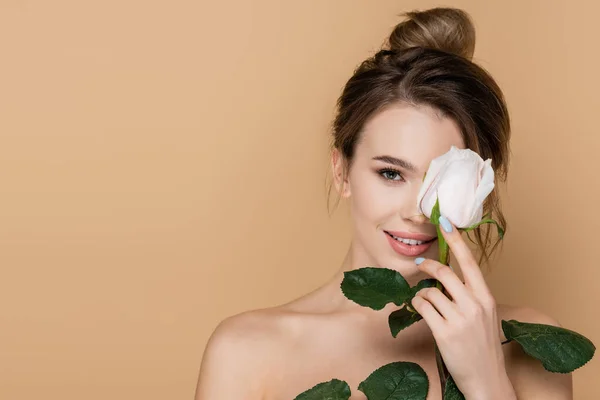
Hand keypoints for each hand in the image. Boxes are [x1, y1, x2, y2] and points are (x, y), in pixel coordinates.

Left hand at [411, 215, 515, 398]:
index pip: (471, 263)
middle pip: (446, 272)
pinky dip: (417, 306)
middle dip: (429, 264)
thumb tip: (446, 278)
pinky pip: (422, 308)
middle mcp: (475, 305)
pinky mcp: (444, 332)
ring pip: (429, 292)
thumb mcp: (484, 316)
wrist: (487, 380)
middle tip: (421, 263)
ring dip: (422, 294)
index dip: (457, 241)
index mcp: (486, 298)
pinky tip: (421, 312)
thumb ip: (470, 296)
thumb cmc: (483, 347)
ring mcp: (460, 319)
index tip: (446, 222)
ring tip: (425, 303)